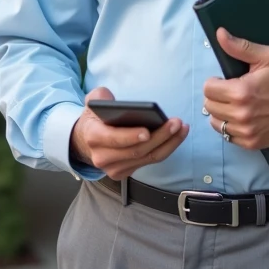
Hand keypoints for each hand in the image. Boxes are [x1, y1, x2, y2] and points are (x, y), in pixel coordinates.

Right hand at [69, 87, 188, 179]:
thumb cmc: (95, 118)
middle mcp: (103, 157)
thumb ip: (100, 97)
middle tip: (176, 123)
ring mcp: (115, 168)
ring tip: (182, 128)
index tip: (147, 131)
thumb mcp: (93, 102)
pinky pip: (150, 161)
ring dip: (169, 143)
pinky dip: (166, 149)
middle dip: (159, 137)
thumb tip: (113, 101)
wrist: (85, 141)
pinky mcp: (126, 172)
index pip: (113, 139)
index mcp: (93, 137)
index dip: (130, 136)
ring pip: (147, 158)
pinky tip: (178, 135)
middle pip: (136, 151)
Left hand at [203, 28, 268, 149]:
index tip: (226, 81)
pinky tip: (242, 118)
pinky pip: (227, 136)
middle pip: (209, 106)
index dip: (215, 82)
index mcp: (241, 92)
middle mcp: (241, 114)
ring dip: (222, 113)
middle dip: (217, 96)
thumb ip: (240, 47)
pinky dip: (231, 127)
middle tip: (232, 92)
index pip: (208, 89)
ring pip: (216, 122)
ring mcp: (246, 131)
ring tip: (236, 105)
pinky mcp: (251, 142)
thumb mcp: (266, 57)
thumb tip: (220, 34)